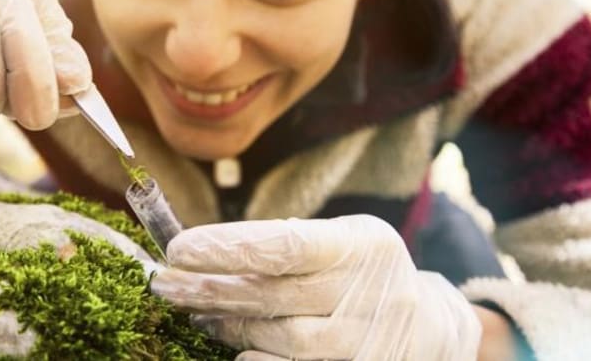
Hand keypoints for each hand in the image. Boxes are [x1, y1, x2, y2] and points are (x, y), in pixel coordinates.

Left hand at [151, 216, 480, 359]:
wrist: (425, 328)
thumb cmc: (364, 272)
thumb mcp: (339, 241)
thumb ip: (285, 245)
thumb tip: (205, 253)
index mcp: (361, 245)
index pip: (286, 245)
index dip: (228, 247)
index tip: (178, 248)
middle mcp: (366, 296)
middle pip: (272, 295)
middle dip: (208, 287)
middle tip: (164, 281)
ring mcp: (362, 345)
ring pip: (277, 339)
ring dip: (226, 325)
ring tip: (193, 309)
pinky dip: (254, 360)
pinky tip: (231, 348)